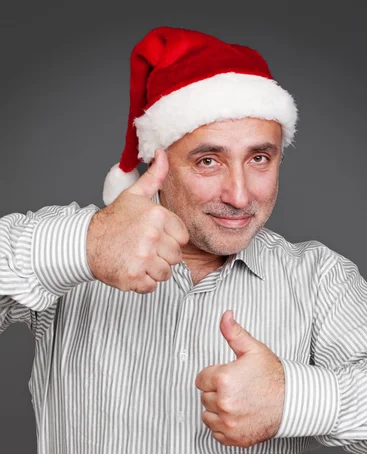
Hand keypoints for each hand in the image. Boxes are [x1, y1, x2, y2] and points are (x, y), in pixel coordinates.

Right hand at [87, 149, 188, 292]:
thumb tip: (163, 154)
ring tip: (137, 259)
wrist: (85, 243)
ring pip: (165, 273)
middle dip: (161, 256)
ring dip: (153, 270)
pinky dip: (142, 283)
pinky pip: (152, 286)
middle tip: (142, 249)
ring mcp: (143, 258)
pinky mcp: (134, 277)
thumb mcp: (134, 195)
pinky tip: (131, 269)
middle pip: (175, 257)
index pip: (182, 238)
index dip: (169, 239)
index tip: (153, 237)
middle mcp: (152, 236)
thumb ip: (154, 177)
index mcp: (157, 216)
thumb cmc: (113, 221)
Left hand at [195, 310, 284, 447]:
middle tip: (237, 389)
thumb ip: (234, 333)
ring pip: (207, 415)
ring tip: (237, 402)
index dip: (214, 376)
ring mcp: (228, 423)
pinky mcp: (234, 438)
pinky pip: (216, 433)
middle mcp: (223, 403)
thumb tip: (225, 315)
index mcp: (223, 379)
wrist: (294, 402)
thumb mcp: (254, 350)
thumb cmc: (274, 376)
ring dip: (217, 410)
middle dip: (216, 392)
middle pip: (204, 397)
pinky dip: (224, 426)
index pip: (201, 379)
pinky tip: (238, 416)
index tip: (229, 377)